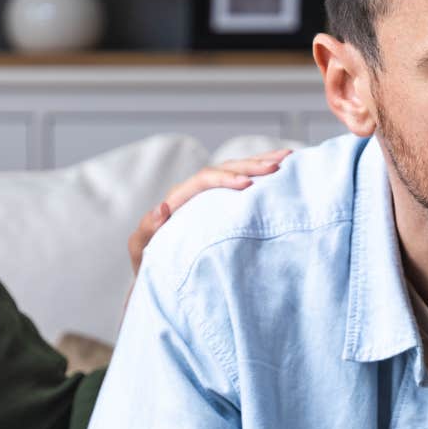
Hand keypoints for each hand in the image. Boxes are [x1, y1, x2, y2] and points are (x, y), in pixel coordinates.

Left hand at [127, 149, 289, 272]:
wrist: (156, 272)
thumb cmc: (149, 264)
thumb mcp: (141, 250)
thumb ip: (146, 230)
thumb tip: (162, 208)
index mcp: (178, 199)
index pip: (203, 180)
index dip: (225, 179)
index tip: (247, 184)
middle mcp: (194, 192)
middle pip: (224, 168)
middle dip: (250, 165)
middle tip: (276, 165)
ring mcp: (208, 196)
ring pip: (235, 170)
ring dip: (260, 162)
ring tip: (287, 157)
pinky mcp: (220, 202)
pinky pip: (241, 181)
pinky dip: (259, 173)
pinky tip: (283, 167)